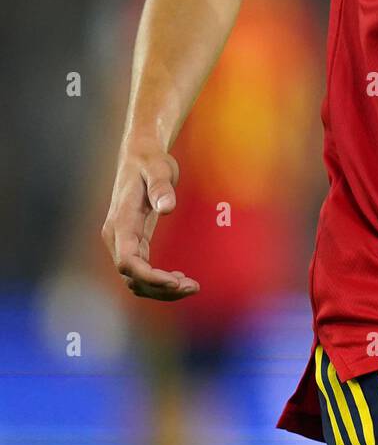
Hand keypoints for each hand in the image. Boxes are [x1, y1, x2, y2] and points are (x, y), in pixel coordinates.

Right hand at [100, 146, 199, 298]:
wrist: (140, 155)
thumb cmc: (150, 161)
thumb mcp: (159, 168)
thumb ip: (161, 187)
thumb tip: (167, 208)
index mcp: (120, 222)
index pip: (127, 260)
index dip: (149, 276)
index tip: (175, 281)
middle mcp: (116, 236)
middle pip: (132, 277)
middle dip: (160, 288)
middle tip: (193, 287)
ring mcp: (122, 242)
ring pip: (135, 280)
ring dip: (160, 289)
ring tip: (191, 286)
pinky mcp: (132, 242)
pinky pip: (140, 271)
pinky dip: (157, 281)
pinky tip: (178, 278)